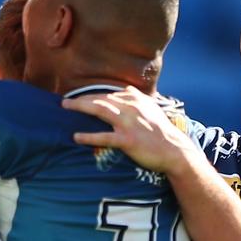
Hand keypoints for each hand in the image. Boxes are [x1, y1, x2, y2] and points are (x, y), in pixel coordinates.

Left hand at [67, 87, 197, 176]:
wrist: (175, 151)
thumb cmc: (163, 132)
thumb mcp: (153, 109)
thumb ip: (138, 99)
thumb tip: (127, 89)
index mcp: (137, 99)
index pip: (109, 94)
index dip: (92, 95)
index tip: (80, 97)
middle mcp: (132, 107)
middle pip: (101, 99)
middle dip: (81, 98)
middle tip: (65, 102)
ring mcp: (129, 123)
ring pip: (100, 110)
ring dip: (80, 107)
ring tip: (66, 108)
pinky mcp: (128, 140)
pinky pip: (104, 136)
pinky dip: (88, 136)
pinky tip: (76, 137)